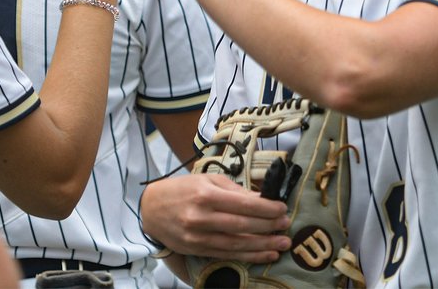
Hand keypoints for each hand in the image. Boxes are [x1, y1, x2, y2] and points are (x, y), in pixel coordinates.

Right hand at [141, 173, 290, 261]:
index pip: (242, 204)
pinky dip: (247, 256)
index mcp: (206, 194)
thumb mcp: (208, 180)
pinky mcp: (196, 250)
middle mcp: (201, 217)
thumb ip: (235, 191)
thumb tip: (262, 199)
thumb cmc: (183, 190)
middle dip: (268, 227)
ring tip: (282, 244)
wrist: (151, 209)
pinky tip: (264, 255)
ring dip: (262, 246)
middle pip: (241, 225)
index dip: (265, 208)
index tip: (282, 209)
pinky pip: (227, 254)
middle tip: (286, 226)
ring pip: (236, 244)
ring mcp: (198, 236)